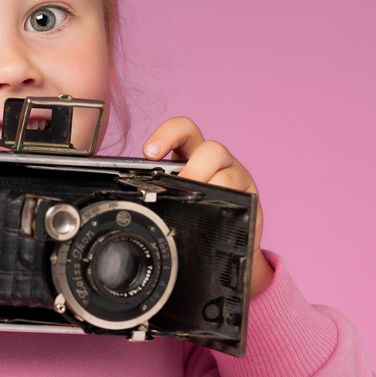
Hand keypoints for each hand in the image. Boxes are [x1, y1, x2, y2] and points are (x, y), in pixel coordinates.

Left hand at [142, 117, 273, 295]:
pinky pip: (240, 190)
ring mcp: (234, 175)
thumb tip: (127, 200)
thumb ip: (158, 192)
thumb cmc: (197, 215)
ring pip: (227, 169)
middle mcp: (214, 161)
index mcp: (191, 156)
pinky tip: (217, 208)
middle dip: (194, 167)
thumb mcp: (175, 199)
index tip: (150, 152)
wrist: (226, 245)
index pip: (182, 131)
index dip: (167, 134)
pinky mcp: (249, 194)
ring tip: (197, 199)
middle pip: (210, 147)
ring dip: (208, 182)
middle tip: (181, 186)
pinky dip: (226, 197)